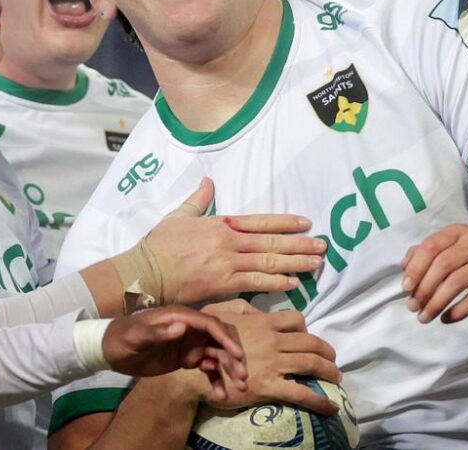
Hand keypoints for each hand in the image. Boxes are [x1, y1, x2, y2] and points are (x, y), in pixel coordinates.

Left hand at [102, 305, 247, 400]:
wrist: (111, 350)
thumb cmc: (122, 338)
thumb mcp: (136, 335)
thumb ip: (158, 332)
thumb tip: (182, 326)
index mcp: (180, 317)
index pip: (210, 325)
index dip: (226, 339)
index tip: (238, 356)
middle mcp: (190, 328)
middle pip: (220, 339)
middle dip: (234, 356)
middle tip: (243, 376)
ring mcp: (190, 343)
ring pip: (218, 354)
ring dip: (230, 369)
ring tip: (240, 388)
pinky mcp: (187, 358)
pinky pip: (207, 368)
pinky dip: (216, 379)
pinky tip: (220, 394)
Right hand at [140, 178, 325, 303]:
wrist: (146, 272)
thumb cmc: (159, 246)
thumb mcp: (178, 216)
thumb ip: (197, 200)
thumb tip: (208, 181)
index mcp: (220, 224)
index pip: (260, 222)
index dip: (284, 223)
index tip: (305, 223)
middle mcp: (228, 242)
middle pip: (271, 242)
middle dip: (299, 244)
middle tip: (322, 246)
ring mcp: (227, 264)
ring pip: (269, 262)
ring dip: (295, 263)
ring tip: (316, 264)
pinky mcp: (223, 285)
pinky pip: (256, 283)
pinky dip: (276, 282)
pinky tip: (293, 283)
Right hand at [198, 300, 339, 414]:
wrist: (192, 370)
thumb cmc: (203, 341)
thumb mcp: (220, 314)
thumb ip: (242, 310)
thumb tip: (259, 311)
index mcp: (262, 322)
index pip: (296, 319)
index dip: (307, 329)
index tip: (309, 339)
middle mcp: (272, 340)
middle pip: (311, 342)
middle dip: (327, 352)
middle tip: (332, 361)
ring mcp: (272, 363)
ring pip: (312, 363)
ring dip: (329, 371)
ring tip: (335, 378)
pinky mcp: (269, 386)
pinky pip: (302, 393)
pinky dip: (320, 401)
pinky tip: (331, 407)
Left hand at [401, 224, 467, 323]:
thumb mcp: (454, 246)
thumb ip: (428, 252)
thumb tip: (405, 267)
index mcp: (459, 232)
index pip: (432, 246)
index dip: (416, 267)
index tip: (406, 287)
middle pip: (443, 265)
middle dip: (424, 288)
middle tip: (412, 306)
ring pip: (457, 282)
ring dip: (436, 302)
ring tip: (424, 316)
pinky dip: (457, 311)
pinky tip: (445, 318)